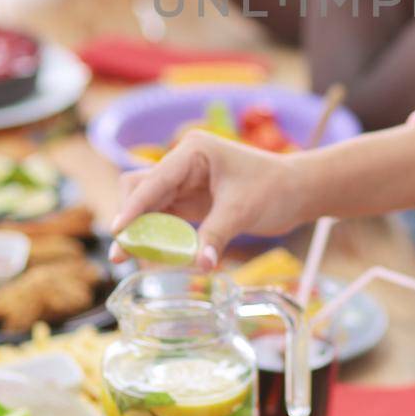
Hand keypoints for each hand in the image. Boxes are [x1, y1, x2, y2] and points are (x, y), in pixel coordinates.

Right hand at [111, 131, 310, 264]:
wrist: (296, 190)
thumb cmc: (274, 188)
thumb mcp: (243, 210)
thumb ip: (217, 234)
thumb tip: (199, 264)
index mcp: (194, 151)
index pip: (154, 179)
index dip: (133, 207)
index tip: (118, 231)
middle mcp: (183, 163)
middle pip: (140, 189)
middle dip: (130, 219)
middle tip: (123, 253)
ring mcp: (183, 182)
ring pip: (146, 204)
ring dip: (139, 230)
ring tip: (130, 258)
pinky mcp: (189, 201)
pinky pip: (161, 218)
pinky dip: (155, 235)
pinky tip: (152, 255)